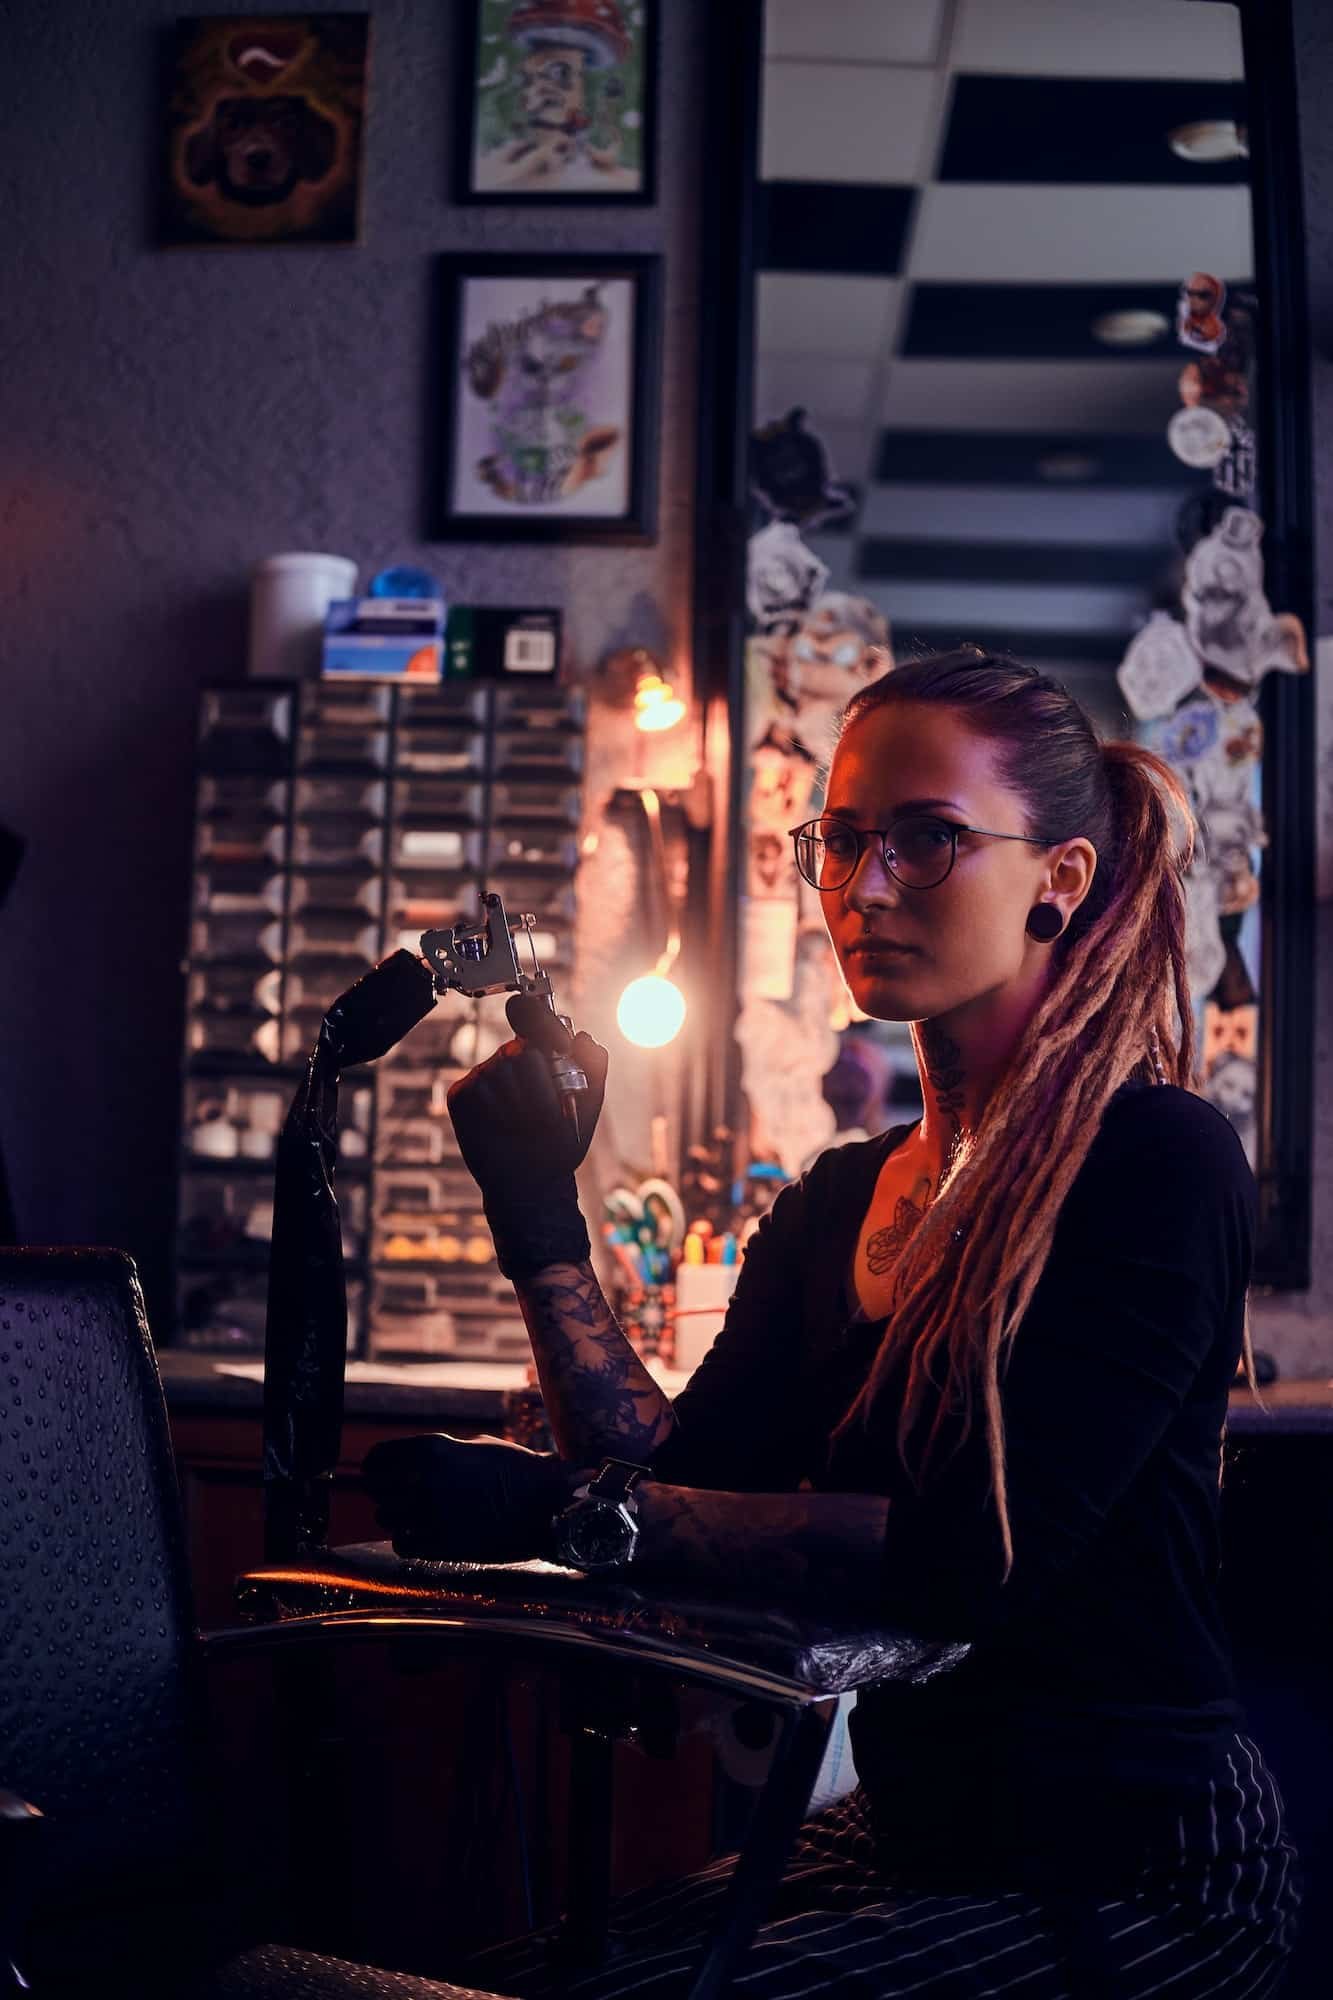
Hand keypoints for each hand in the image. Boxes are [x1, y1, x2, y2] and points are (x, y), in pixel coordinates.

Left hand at [361, 1432, 582, 1563]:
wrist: (548, 1503)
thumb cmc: (516, 1470)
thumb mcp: (477, 1446)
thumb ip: (440, 1453)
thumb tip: (412, 1461)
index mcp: (433, 1449)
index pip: (377, 1460)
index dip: (375, 1469)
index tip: (379, 1475)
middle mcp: (426, 1480)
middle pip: (376, 1490)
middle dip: (385, 1494)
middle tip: (397, 1498)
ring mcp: (433, 1514)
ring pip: (385, 1518)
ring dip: (396, 1517)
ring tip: (414, 1517)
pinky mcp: (443, 1544)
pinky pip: (402, 1543)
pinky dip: (407, 1540)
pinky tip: (422, 1535)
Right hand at [446, 995, 607, 1200]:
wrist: (535, 1182)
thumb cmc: (561, 1142)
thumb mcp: (588, 1105)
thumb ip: (594, 1068)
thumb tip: (583, 1037)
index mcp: (540, 1053)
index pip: (533, 1016)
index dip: (543, 1023)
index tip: (561, 1046)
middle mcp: (508, 1059)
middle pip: (521, 1052)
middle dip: (540, 1088)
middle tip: (547, 1117)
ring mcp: (483, 1076)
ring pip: (499, 1073)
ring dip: (519, 1107)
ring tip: (524, 1127)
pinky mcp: (461, 1096)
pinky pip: (477, 1092)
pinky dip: (494, 1115)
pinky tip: (500, 1129)